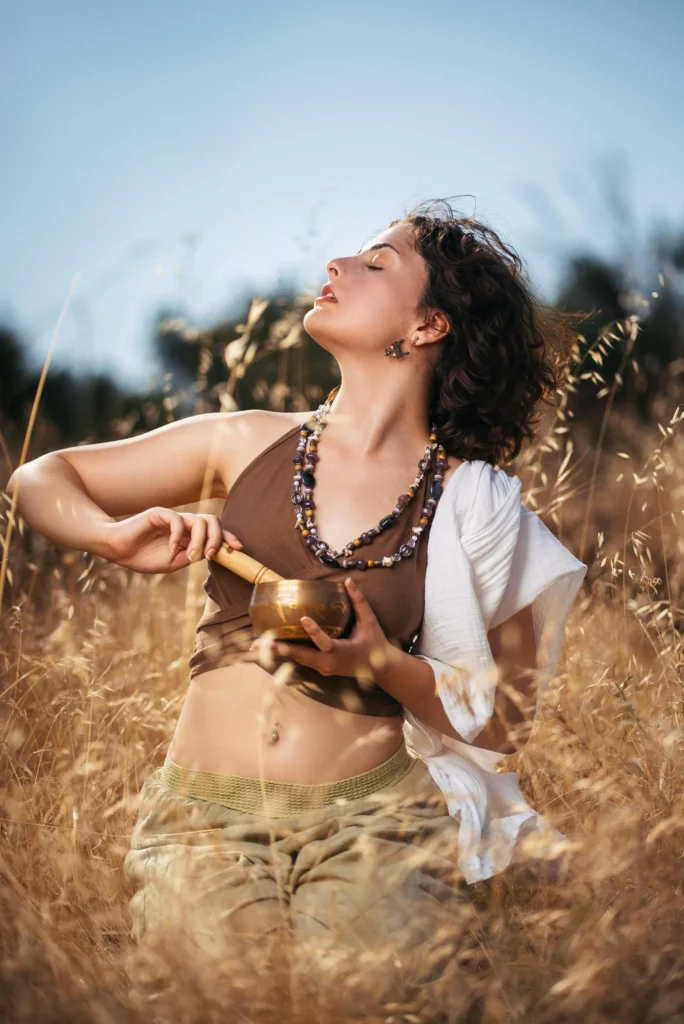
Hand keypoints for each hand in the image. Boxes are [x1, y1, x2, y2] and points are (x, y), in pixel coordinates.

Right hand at [101, 507, 242, 573]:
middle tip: (211, 555)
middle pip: (213, 521)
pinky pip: (176, 520)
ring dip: (200, 540)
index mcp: (189, 535)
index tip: (239, 549)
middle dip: (218, 538)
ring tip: (191, 555)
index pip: (215, 531)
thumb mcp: (173, 563)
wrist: (118, 551)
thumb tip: (211, 554)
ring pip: (198, 520)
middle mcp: (184, 523)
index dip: (228, 538)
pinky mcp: (158, 514)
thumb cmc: (143, 556)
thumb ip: (191, 556)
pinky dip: (177, 535)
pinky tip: (171, 548)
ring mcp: (172, 517)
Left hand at [250, 577, 392, 680]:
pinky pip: (301, 660)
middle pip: (301, 655)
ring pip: (297, 659)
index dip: (314, 631)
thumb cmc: (375, 643)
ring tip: (257, 644)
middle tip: (259, 642)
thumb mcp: (370, 622)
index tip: (303, 619)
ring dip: (278, 651)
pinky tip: (271, 646)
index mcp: (342, 652)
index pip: (325, 642)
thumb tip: (348, 580)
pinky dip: (287, 652)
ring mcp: (323, 669)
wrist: (381, 670)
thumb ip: (359, 601)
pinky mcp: (320, 669)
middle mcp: (329, 663)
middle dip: (279, 648)